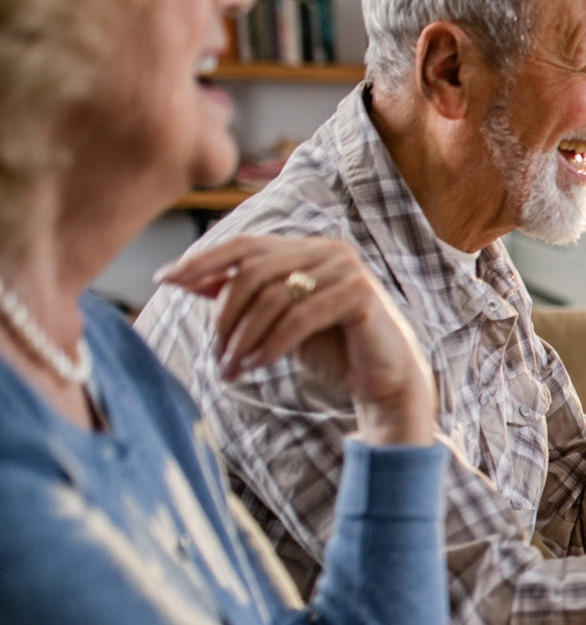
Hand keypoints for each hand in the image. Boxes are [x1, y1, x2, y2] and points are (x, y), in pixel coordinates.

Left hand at [156, 236, 435, 446]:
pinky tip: (258, 364)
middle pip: (253, 271)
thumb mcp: (274, 320)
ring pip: (272, 296)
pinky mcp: (360, 295)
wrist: (383, 379)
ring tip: (232, 368)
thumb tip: (183, 278)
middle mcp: (327, 250)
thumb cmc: (331, 348)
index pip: (245, 245)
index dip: (202, 259)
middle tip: (214, 352)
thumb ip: (239, 296)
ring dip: (244, 337)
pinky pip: (300, 317)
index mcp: (306, 248)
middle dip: (224, 315)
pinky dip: (272, 344)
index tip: (164, 279)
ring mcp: (346, 269)